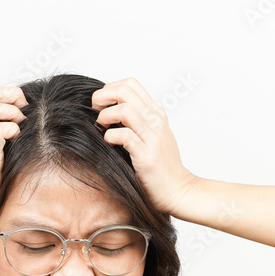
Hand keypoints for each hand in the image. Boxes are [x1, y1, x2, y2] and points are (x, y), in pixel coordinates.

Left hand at [92, 77, 197, 214]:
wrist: (178, 191)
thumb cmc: (162, 167)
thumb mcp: (153, 136)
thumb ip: (138, 122)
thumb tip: (111, 112)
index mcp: (156, 114)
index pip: (131, 84)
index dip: (110, 89)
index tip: (101, 105)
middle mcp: (155, 121)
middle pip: (125, 90)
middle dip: (103, 97)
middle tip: (96, 112)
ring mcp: (152, 137)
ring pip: (124, 110)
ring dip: (105, 117)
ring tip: (102, 128)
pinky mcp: (146, 155)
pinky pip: (124, 136)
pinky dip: (110, 137)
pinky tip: (110, 144)